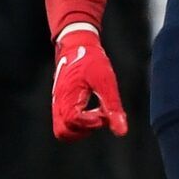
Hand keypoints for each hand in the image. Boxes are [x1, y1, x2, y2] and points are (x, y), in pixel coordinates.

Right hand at [50, 23, 127, 139]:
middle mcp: (58, 102)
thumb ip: (113, 107)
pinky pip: (64, 122)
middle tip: (100, 117)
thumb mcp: (106, 81)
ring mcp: (57, 103)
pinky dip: (78, 124)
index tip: (104, 114)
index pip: (73, 122)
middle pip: (63, 133)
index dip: (90, 123)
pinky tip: (92, 111)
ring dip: (80, 129)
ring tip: (97, 115)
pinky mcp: (60, 103)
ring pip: (62, 130)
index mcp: (68, 95)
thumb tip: (121, 132)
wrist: (77, 45)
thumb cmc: (91, 60)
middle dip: (84, 131)